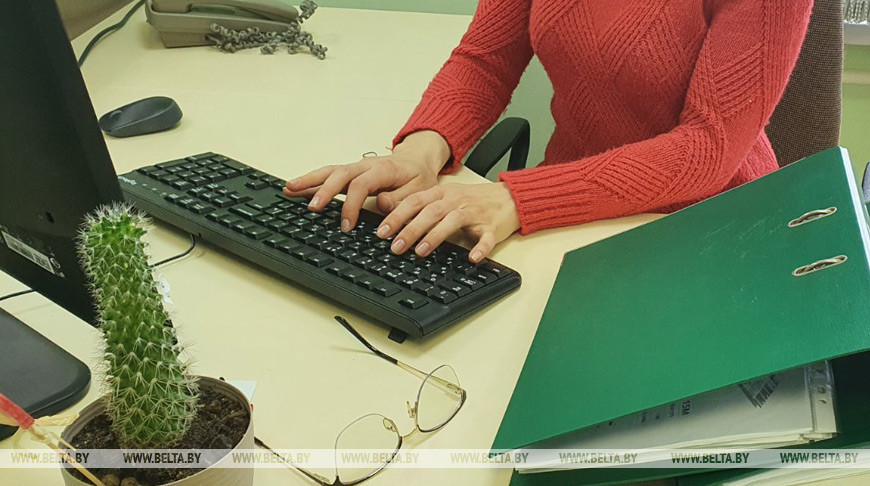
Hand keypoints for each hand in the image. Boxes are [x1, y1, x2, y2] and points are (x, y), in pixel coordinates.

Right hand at [283, 130, 450, 230]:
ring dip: (309, 180)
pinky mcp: (349, 171)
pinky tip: (295, 187)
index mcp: (383, 170)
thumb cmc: (418, 177)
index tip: (346, 226)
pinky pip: (328, 174)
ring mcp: (355, 167)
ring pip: (329, 171)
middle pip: (340, 174)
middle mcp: (365, 165)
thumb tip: (381, 204)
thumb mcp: (419, 190)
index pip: (361, 185)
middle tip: (312, 207)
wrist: (417, 160)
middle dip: (324, 191)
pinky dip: (311, 180)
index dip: (352, 206)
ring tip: (289, 189)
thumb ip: (400, 199)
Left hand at [376, 182, 520, 262]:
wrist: (509, 197)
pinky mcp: (492, 227)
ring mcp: (475, 213)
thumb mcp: (445, 198)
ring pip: (453, 221)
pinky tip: (473, 258)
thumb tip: (392, 221)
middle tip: (395, 246)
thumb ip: (422, 206)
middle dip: (410, 229)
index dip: (396, 216)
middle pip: (430, 212)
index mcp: (442, 194)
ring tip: (421, 251)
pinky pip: (487, 238)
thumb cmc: (473, 201)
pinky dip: (481, 248)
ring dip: (436, 236)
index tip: (382, 232)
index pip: (415, 202)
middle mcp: (456, 201)